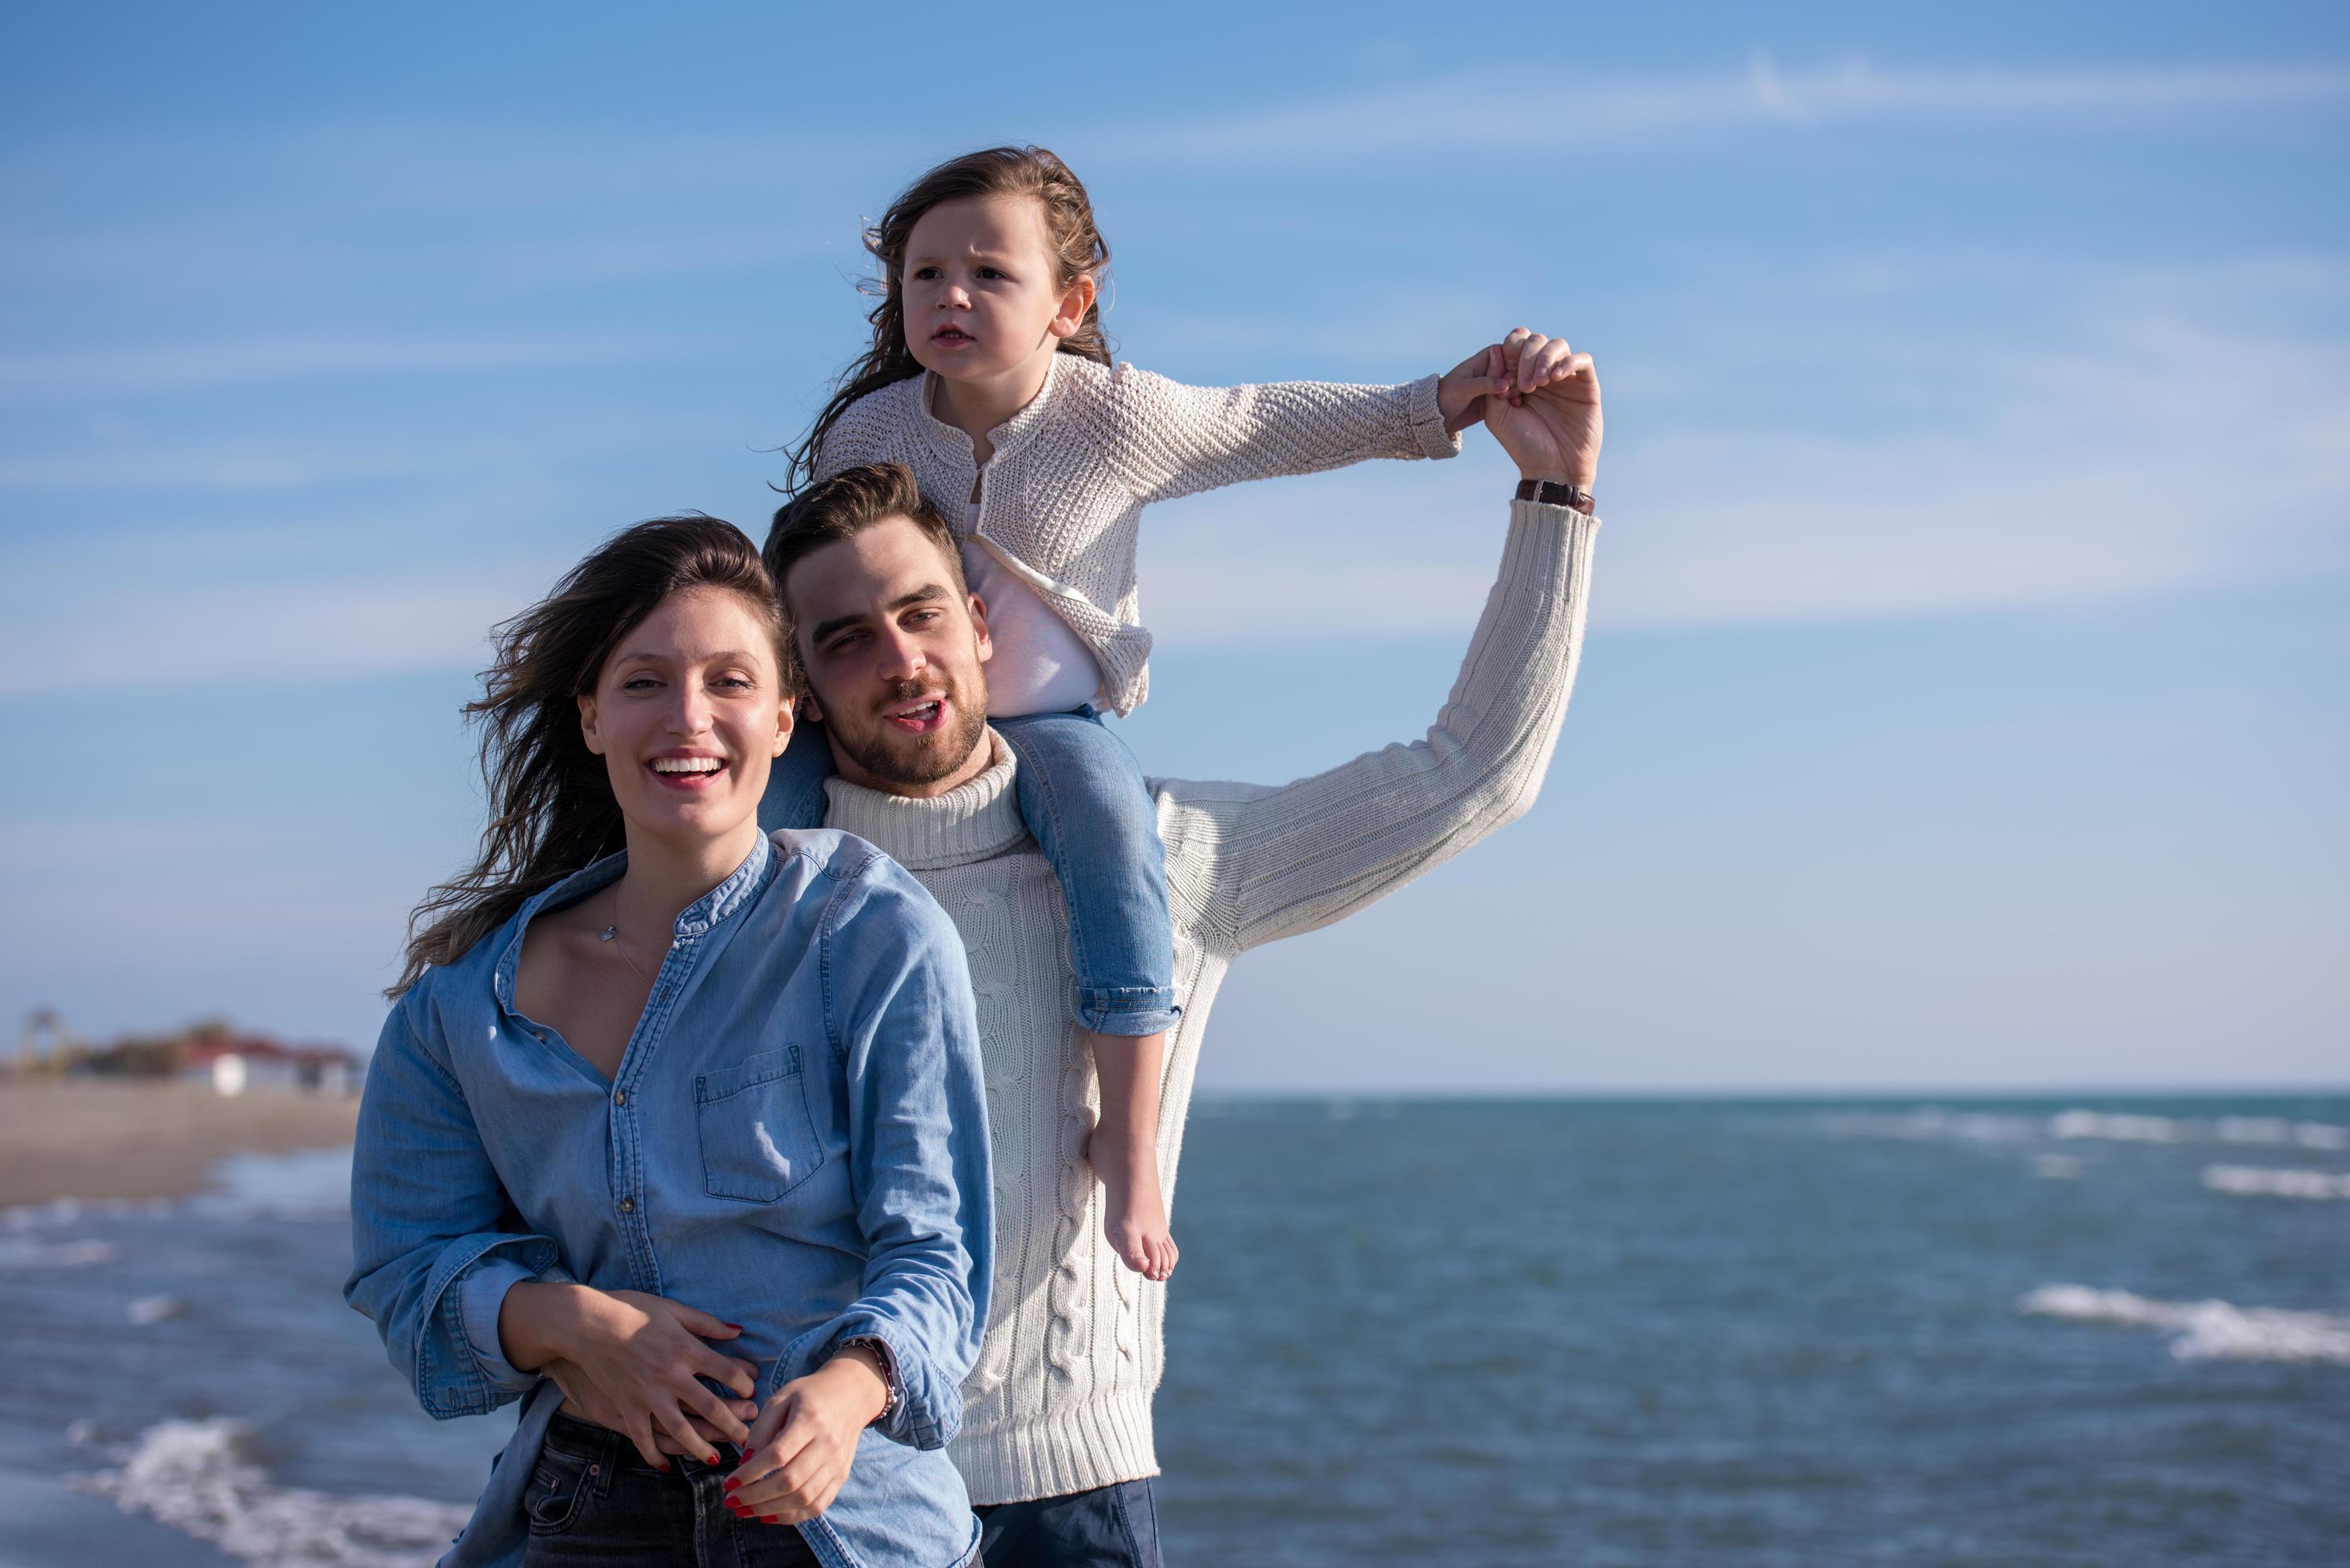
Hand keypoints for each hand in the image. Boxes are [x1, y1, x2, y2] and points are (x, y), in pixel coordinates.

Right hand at [499, 1283, 760, 1468]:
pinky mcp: (626, 1407)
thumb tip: (738, 1331)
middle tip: (747, 1438)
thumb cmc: (630, 1310)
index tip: (751, 1392)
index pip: (725, 1371)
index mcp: (685, 1349)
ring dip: (700, 1446)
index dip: (742, 1383)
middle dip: (731, 1424)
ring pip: (680, 1429)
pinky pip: (642, 1437)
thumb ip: (706, 1323)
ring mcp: (647, 1395)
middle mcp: (670, 1375)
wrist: (586, 1324)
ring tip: (715, 1458)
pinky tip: (665, 1466)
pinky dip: (653, 1454)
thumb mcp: (672, 1309)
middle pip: (709, 1406)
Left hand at [723, 1347, 887, 1526]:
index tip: (728, 1483)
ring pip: (803, 1498)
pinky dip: (791, 1516)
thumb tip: (745, 1463)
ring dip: (769, 1509)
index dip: (750, 1473)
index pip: (778, 1455)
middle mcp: (828, 1444)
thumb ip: (762, 1429)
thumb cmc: (810, 1395)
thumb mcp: (781, 1398)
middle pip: (790, 1481)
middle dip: (755, 1496)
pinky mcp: (841, 1476)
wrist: (851, 1394)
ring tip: (745, 1510)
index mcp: (811, 1419)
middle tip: (731, 1501)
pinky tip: (769, 1514)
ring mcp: (837, 1463)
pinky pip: (817, 1505)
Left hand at [1438, 346, 1514, 435]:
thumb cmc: (1445, 397)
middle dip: (1519, 377)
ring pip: (1515, 382)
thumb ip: (1484, 384)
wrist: (1438, 416)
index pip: (1506, 351)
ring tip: (1516, 401)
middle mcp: (1492, 369)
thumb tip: (1505, 384)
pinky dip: (1515, 400)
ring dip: (1519, 390)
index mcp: (1484, 359)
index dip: (1515, 360)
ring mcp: (1496, 384)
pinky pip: (1512, 396)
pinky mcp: (1497, 399)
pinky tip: (1516, 407)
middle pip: (1514, 367)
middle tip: (1520, 390)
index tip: (1516, 374)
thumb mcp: (1462, 389)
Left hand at [1479, 328, 1601, 490]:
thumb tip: (1495, 350)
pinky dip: (1568, 362)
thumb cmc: (1523, 446)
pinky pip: (1582, 359)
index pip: (1516, 346)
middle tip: (1524, 385)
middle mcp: (1543, 374)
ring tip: (1540, 383)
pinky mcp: (1586, 385)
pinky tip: (1556, 378)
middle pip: (1536, 341)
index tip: (1506, 379)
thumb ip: (1493, 383)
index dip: (1510, 352)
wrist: (1552, 468)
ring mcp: (1565, 378)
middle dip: (1526, 357)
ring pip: (1559, 345)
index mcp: (1520, 378)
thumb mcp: (1497, 416)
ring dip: (1545, 358)